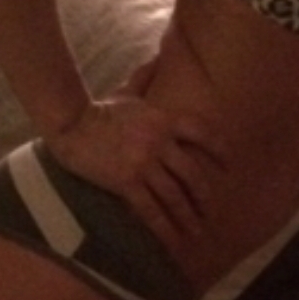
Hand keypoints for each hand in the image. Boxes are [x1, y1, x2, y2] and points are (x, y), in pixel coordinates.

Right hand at [45, 92, 227, 244]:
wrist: (70, 126)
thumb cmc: (98, 109)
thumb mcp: (127, 92)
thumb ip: (145, 78)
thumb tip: (158, 57)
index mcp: (164, 119)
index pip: (202, 132)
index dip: (219, 149)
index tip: (228, 165)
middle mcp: (160, 141)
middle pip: (193, 172)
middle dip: (204, 195)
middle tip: (209, 211)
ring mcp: (144, 163)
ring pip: (175, 195)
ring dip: (189, 216)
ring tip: (196, 231)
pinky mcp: (126, 182)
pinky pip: (152, 210)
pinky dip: (165, 229)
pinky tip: (174, 242)